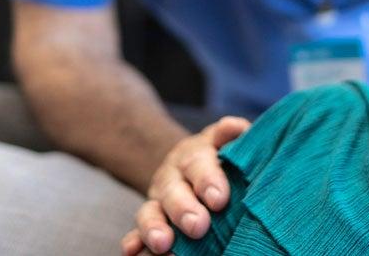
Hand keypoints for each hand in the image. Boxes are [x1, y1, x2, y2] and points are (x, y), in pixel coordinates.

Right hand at [121, 116, 250, 255]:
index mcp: (195, 156)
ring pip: (151, 212)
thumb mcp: (225, 141)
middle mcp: (172, 177)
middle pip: (173, 191)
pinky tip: (132, 252)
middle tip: (198, 227)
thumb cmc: (218, 156)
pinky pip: (137, 232)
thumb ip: (231, 134)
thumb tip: (235, 126)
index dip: (208, 180)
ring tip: (163, 244)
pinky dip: (134, 242)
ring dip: (154, 228)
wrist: (188, 163)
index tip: (219, 199)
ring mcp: (158, 200)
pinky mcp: (149, 220)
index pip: (199, 164)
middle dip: (184, 210)